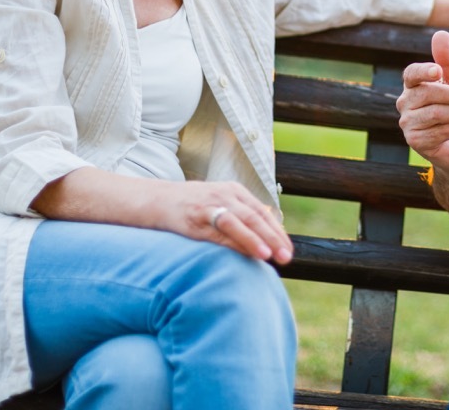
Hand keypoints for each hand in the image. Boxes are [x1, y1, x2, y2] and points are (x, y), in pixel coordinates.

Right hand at [159, 180, 293, 263]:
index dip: (278, 232)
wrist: (160, 199)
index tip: (288, 249)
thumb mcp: (221, 204)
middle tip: (287, 257)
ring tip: (270, 255)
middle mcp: (227, 195)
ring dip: (256, 239)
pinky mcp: (196, 218)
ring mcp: (212, 205)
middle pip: (256, 217)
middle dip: (274, 238)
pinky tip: (244, 252)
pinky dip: (234, 242)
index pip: (263, 212)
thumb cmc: (194, 207)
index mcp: (236, 191)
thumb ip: (241, 217)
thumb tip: (265, 239)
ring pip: (240, 222)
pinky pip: (219, 231)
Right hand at [396, 30, 448, 170]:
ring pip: (436, 114)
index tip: (439, 71)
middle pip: (428, 94)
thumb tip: (440, 33)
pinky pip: (440, 132)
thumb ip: (447, 59)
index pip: (411, 74)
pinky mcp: (415, 142)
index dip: (423, 71)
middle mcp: (404, 103)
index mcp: (412, 85)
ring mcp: (407, 123)